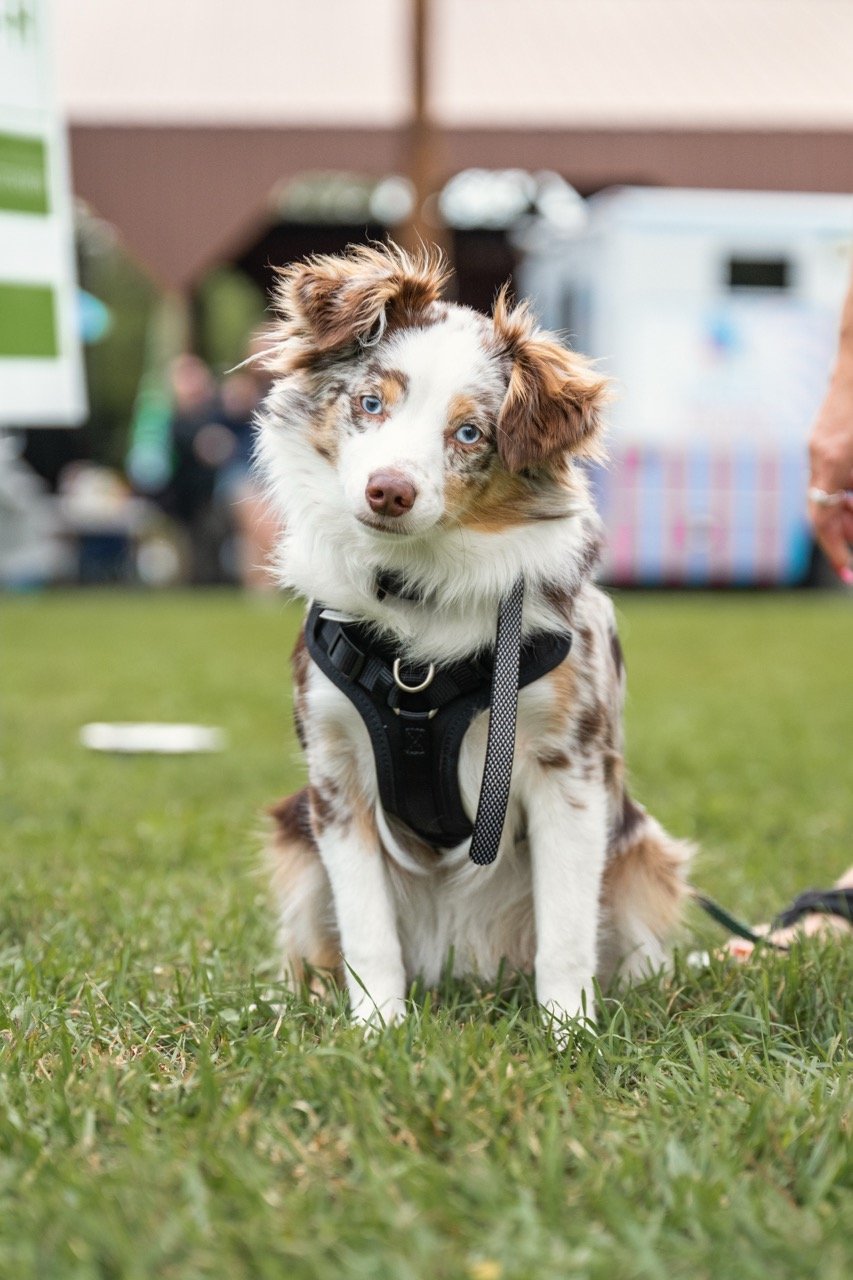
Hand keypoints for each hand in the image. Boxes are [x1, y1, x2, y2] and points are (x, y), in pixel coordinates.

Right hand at [808, 378, 852, 583]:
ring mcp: (819, 442)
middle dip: (843, 536)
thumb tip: (850, 521)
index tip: (851, 574)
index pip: (823, 520)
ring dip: (846, 513)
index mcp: (832, 461)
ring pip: (827, 491)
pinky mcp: (826, 433)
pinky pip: (830, 473)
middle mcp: (819, 454)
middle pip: (822, 508)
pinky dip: (845, 491)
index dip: (837, 551)